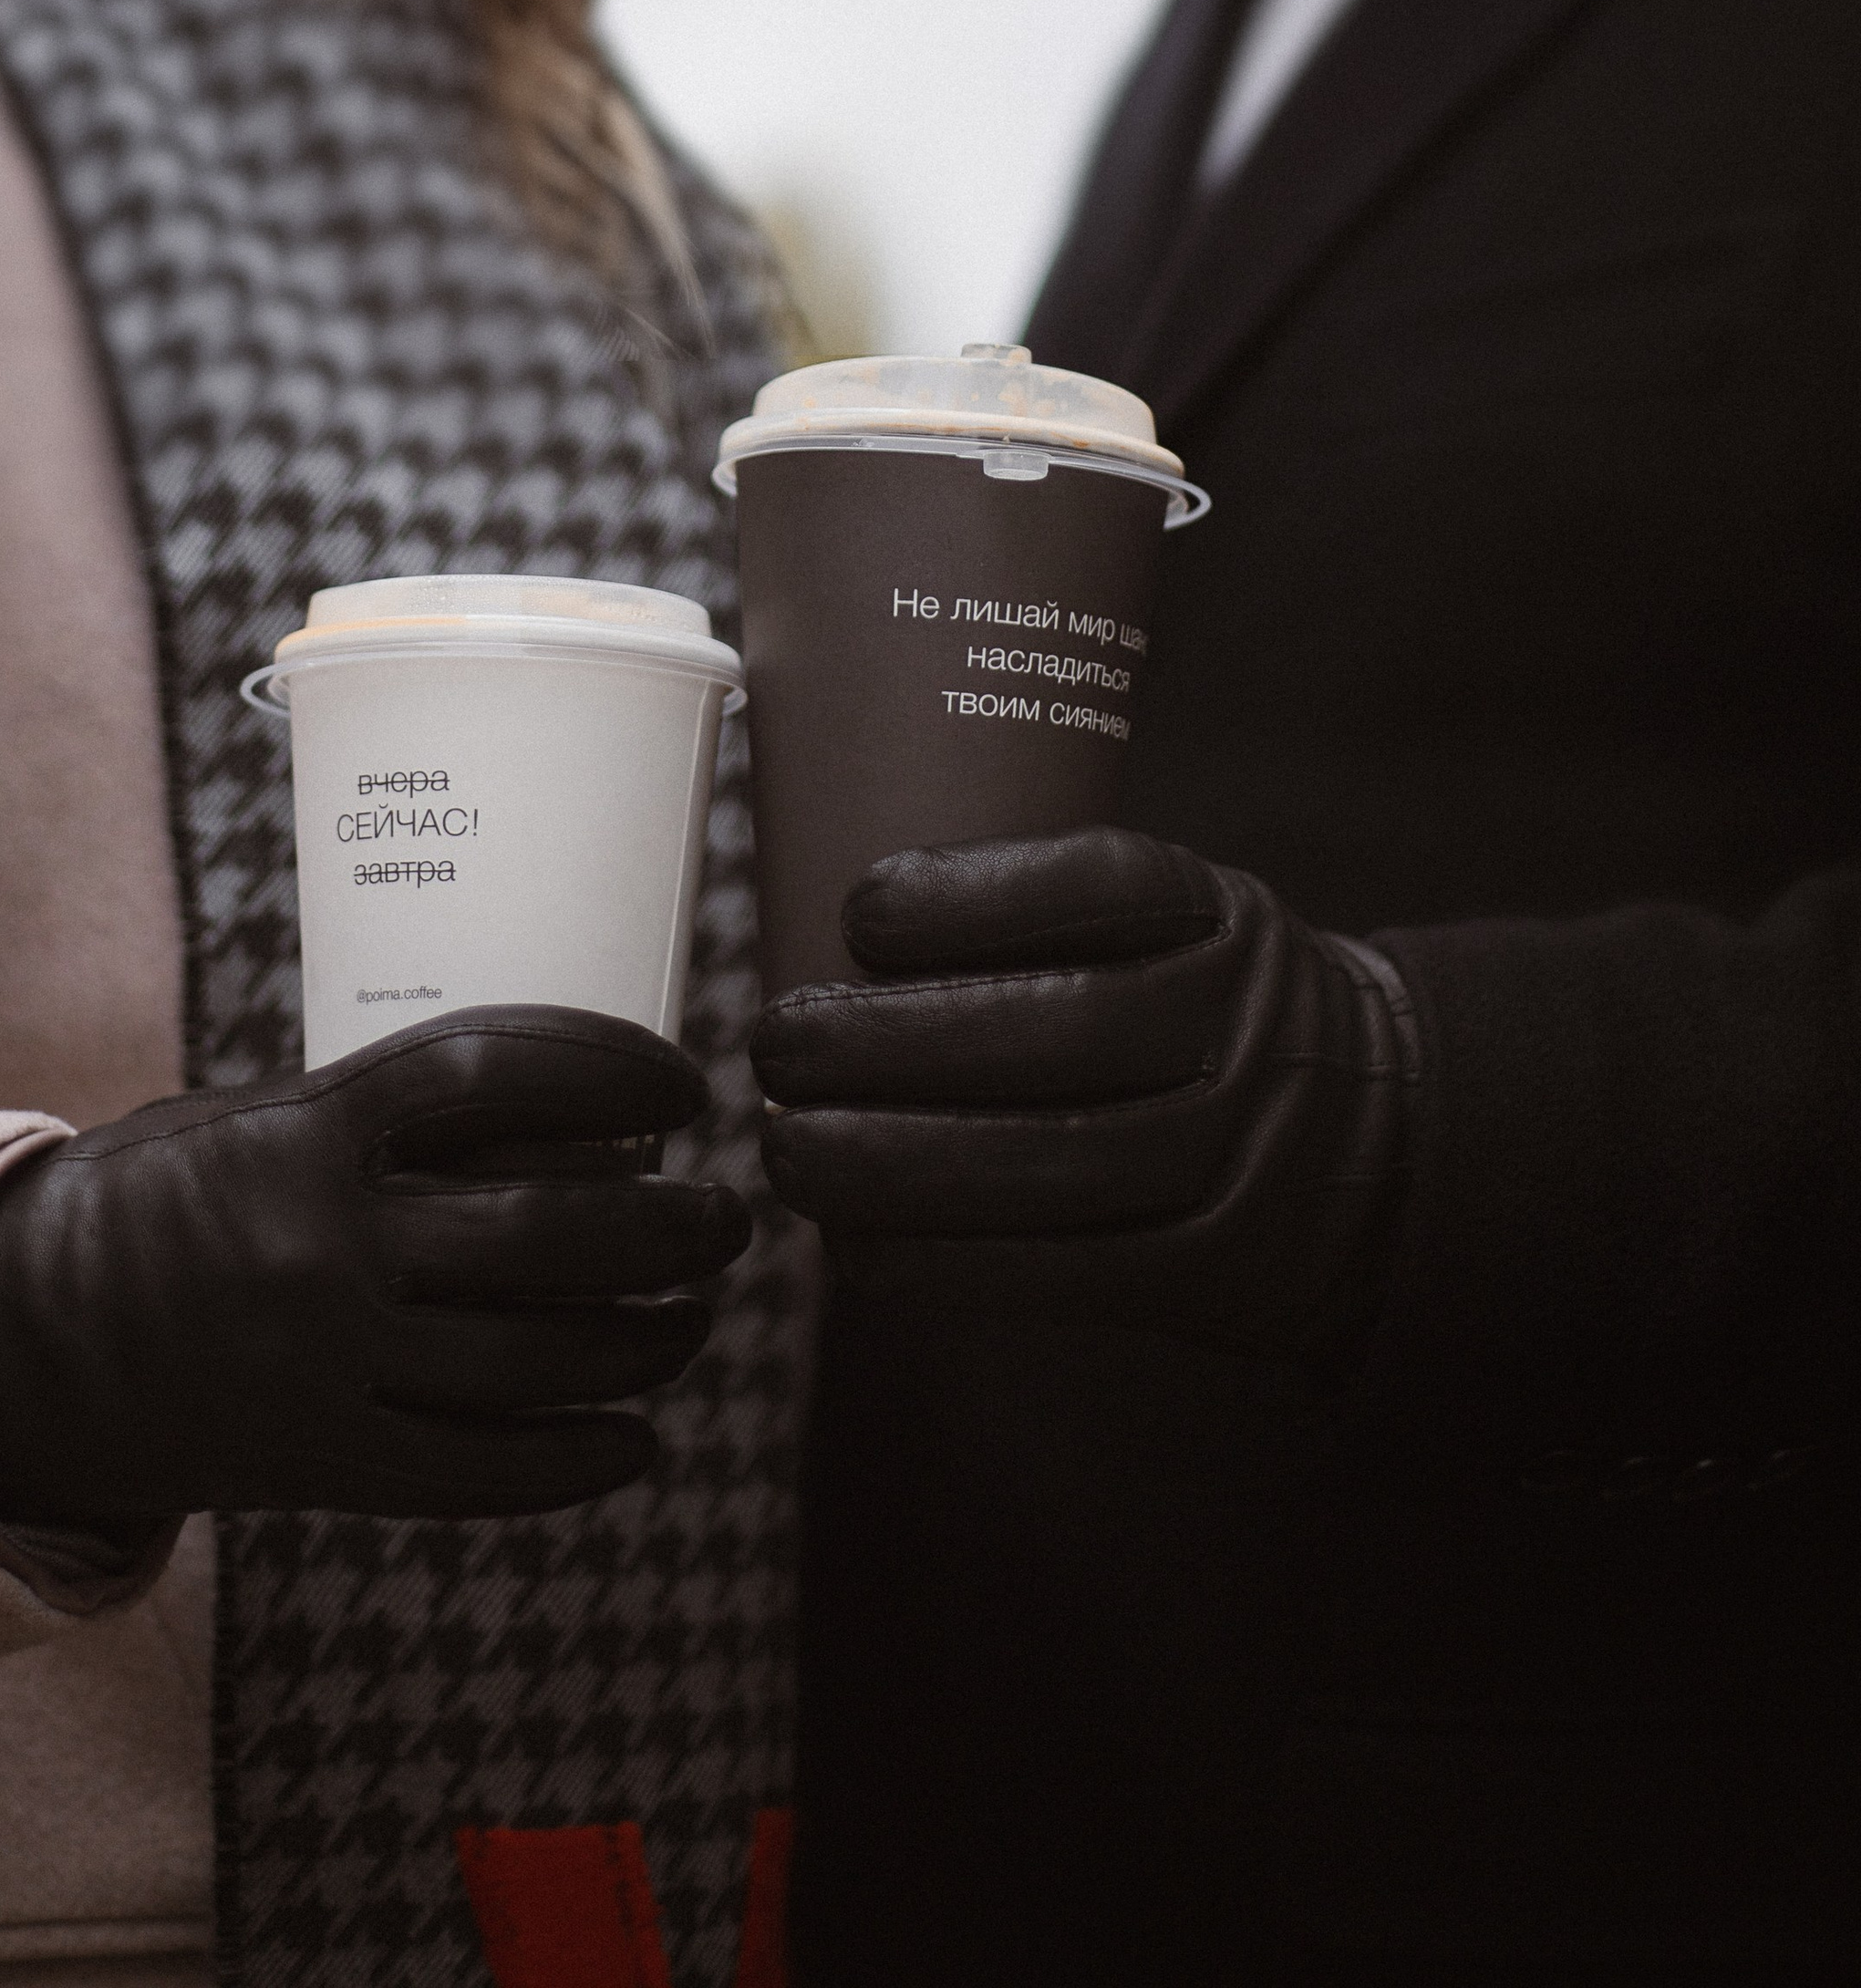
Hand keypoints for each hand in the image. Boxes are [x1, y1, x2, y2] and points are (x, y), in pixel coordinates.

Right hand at [0, 1006, 748, 1528]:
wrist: (20, 1339)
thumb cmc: (165, 1195)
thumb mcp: (267, 1117)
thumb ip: (395, 1120)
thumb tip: (581, 1129)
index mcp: (308, 1129)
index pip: (498, 1068)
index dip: (612, 1070)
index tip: (683, 1084)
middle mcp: (324, 1246)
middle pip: (550, 1232)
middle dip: (671, 1227)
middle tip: (728, 1216)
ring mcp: (326, 1365)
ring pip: (538, 1359)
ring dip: (646, 1338)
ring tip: (692, 1316)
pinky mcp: (321, 1466)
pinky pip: (483, 1473)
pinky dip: (577, 1457)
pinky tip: (635, 1437)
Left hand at [750, 827, 1417, 1370]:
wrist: (1383, 1147)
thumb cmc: (1203, 1009)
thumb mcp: (1187, 920)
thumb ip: (1058, 912)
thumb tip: (821, 906)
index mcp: (1223, 920)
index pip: (1104, 887)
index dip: (975, 898)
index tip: (858, 908)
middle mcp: (1240, 1030)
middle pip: (1062, 1031)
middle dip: (895, 1041)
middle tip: (778, 1042)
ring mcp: (1236, 1158)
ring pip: (1053, 1164)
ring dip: (895, 1165)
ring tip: (790, 1148)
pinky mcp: (1212, 1273)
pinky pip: (1062, 1274)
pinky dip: (943, 1264)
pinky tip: (856, 1246)